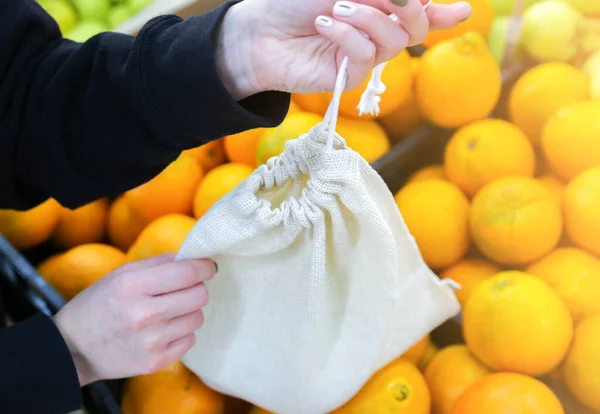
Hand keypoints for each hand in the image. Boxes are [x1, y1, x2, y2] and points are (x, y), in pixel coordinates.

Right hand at [52, 253, 215, 385]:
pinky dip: (181, 333)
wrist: (73, 350)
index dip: (204, 267)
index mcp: (132, 286)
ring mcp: (150, 341)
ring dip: (188, 312)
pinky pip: (190, 340)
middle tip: (185, 289)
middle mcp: (143, 314)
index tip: (208, 267)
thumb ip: (159, 263)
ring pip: (197, 318)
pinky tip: (162, 330)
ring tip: (168, 312)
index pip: (187, 273)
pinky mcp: (155, 362)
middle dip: (197, 288)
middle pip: (199, 296)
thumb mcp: (120, 274)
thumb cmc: (99, 304)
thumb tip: (194, 257)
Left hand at [216, 0, 471, 99]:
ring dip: (368, 18)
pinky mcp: (348, 76)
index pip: (420, 11)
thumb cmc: (296, 1)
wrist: (261, 28)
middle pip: (416, 26)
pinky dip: (347, 35)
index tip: (461, 9)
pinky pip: (365, 56)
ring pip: (393, 41)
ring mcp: (364, 56)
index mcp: (379, 7)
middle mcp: (377, 31)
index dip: (443, 12)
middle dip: (408, 8)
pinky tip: (324, 25)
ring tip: (336, 8)